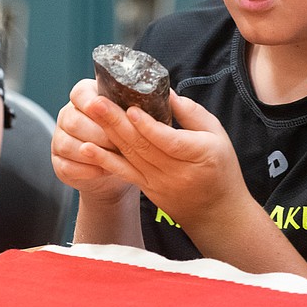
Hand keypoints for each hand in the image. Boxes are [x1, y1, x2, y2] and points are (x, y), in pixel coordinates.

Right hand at [51, 79, 134, 203]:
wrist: (115, 164)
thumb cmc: (127, 134)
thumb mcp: (131, 117)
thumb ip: (136, 107)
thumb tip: (159, 99)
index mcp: (84, 97)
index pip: (79, 93)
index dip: (90, 102)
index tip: (103, 108)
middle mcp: (67, 115)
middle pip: (73, 121)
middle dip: (98, 133)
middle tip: (119, 142)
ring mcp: (59, 138)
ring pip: (66, 144)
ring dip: (91, 152)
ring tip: (112, 157)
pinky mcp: (58, 161)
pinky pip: (66, 166)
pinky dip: (86, 170)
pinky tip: (102, 170)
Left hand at [77, 89, 247, 230]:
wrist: (217, 213)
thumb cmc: (220, 169)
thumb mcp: (217, 136)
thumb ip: (192, 114)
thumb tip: (166, 93)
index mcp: (198, 154)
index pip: (168, 141)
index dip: (147, 125)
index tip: (130, 108)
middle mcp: (176, 172)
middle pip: (142, 146)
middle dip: (116, 121)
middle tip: (97, 101)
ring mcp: (158, 183)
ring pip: (129, 156)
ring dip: (106, 133)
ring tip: (90, 113)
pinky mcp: (146, 189)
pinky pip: (123, 172)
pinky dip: (104, 159)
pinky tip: (86, 148)